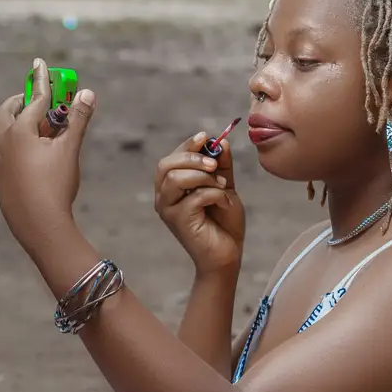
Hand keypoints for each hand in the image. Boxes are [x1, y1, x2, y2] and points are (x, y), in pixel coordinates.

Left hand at [0, 59, 95, 257]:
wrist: (38, 225)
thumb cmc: (54, 185)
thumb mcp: (70, 150)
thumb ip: (78, 120)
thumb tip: (87, 93)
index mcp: (18, 130)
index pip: (35, 98)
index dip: (42, 80)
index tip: (39, 63)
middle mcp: (2, 141)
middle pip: (9, 110)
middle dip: (24, 100)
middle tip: (41, 99)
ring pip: (4, 129)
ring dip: (19, 120)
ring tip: (41, 126)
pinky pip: (4, 147)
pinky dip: (16, 139)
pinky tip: (33, 152)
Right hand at [154, 131, 244, 275]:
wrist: (228, 254)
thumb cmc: (224, 223)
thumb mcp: (225, 187)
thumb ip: (221, 166)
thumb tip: (220, 142)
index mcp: (171, 187)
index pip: (170, 159)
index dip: (186, 146)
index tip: (205, 137)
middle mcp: (164, 197)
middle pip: (166, 165)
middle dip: (192, 158)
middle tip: (215, 165)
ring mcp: (168, 210)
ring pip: (176, 179)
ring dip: (204, 177)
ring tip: (223, 186)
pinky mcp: (178, 221)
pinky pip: (195, 197)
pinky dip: (215, 194)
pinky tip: (225, 203)